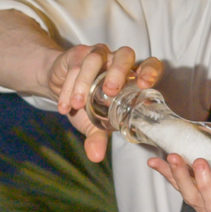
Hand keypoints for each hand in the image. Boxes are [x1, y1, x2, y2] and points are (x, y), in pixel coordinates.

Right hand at [47, 44, 163, 162]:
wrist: (60, 90)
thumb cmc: (87, 105)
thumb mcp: (93, 123)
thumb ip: (97, 138)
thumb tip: (95, 156)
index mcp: (130, 77)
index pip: (149, 65)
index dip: (151, 70)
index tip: (145, 83)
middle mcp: (117, 62)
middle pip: (125, 55)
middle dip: (118, 72)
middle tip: (110, 92)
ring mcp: (98, 55)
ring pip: (96, 58)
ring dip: (86, 82)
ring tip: (78, 104)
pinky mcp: (78, 54)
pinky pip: (75, 66)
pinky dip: (69, 87)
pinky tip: (65, 106)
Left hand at [148, 126, 210, 211]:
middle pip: (208, 207)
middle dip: (201, 185)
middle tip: (200, 162)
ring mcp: (207, 203)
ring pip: (191, 197)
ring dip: (180, 177)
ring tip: (174, 158)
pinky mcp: (194, 191)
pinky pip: (179, 186)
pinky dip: (167, 174)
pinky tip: (156, 163)